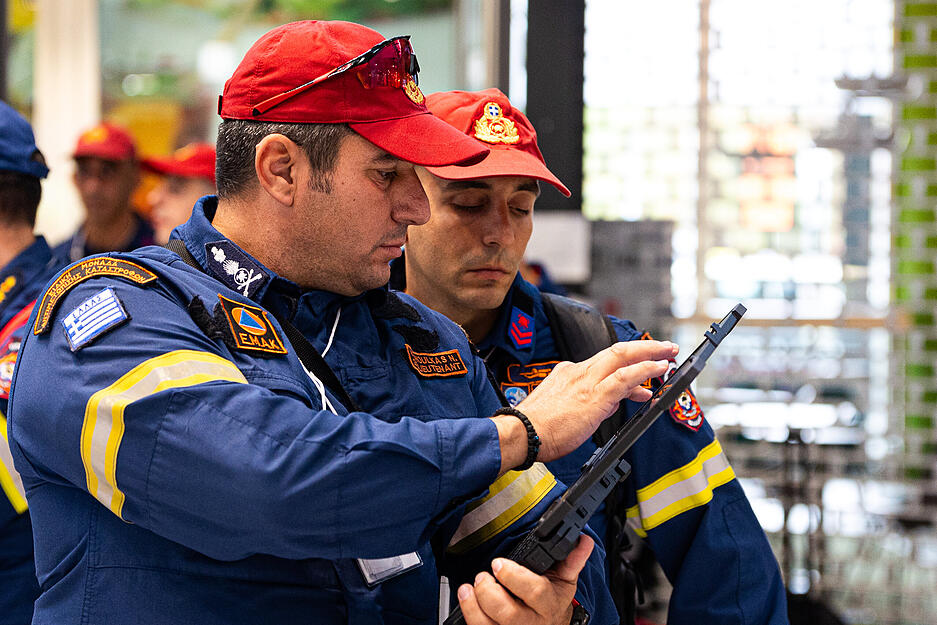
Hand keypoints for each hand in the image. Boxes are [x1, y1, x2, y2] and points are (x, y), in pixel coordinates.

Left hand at [457, 534, 594, 624]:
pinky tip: (466, 602)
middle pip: (509, 614)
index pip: (535, 592)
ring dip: (473, 608)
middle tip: (482, 577)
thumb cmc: (553, 601)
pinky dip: (470, 617)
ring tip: (467, 589)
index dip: (514, 577)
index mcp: (550, 604)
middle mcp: (533, 623)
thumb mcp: (565, 581)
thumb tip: (583, 539)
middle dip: (489, 593)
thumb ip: (571, 559)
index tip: (499, 564)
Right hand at [509, 340, 676, 464]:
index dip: (627, 365)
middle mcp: (578, 372)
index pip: (603, 364)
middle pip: (617, 351)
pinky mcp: (595, 395)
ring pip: (623, 357)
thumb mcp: (561, 409)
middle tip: (664, 348)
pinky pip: (625, 378)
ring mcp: (587, 382)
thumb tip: (606, 406)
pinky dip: (644, 370)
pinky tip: (658, 369)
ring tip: (668, 355)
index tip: (642, 371)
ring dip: (650, 354)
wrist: (521, 433)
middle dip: (644, 348)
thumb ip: (585, 404)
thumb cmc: (537, 429)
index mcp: (567, 373)